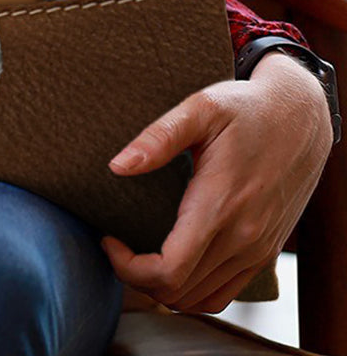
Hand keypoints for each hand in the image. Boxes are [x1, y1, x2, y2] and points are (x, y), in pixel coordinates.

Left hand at [100, 51, 333, 313]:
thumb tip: (118, 166)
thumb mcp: (200, 108)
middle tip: (116, 244)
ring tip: (138, 254)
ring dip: (163, 288)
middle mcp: (243, 237)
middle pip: (179, 292)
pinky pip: (224, 292)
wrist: (300, 118)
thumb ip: (158, 138)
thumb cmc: (246, 109)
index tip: (108, 239)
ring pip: (201, 299)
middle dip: (136, 277)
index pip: (169, 271)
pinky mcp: (265, 251)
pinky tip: (172, 262)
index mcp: (220, 205)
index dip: (128, 267)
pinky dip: (192, 290)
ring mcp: (257, 249)